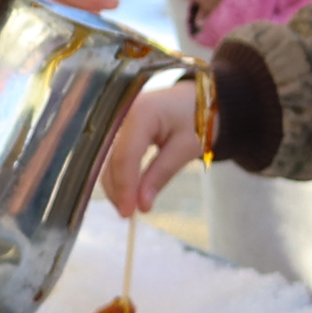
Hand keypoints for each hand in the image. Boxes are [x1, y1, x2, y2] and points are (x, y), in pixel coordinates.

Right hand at [101, 83, 202, 216]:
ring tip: (131, 207)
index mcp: (141, 113)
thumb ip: (162, 173)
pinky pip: (115, 155)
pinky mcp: (120, 129)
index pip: (125, 156)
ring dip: (117, 185)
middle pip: (112, 160)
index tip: (129, 213)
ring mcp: (118, 121)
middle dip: (119, 189)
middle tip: (130, 215)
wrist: (202, 97)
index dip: (124, 187)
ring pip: (109, 160)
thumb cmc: (199, 117)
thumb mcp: (186, 147)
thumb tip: (141, 205)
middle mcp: (122, 115)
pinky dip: (121, 175)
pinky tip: (129, 192)